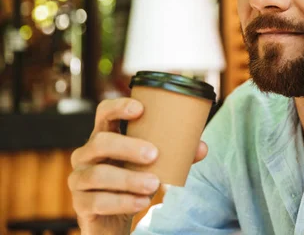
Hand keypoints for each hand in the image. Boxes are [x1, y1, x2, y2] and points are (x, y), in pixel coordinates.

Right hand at [69, 98, 208, 234]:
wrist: (113, 217)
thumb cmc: (133, 180)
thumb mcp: (152, 165)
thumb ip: (176, 154)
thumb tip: (202, 147)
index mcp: (105, 136)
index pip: (104, 113)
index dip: (118, 107)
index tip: (140, 108)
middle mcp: (86, 153)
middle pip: (101, 142)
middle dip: (128, 147)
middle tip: (155, 154)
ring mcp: (79, 178)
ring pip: (99, 174)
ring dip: (129, 178)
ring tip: (154, 184)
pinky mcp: (80, 203)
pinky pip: (97, 201)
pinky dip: (122, 202)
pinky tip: (141, 202)